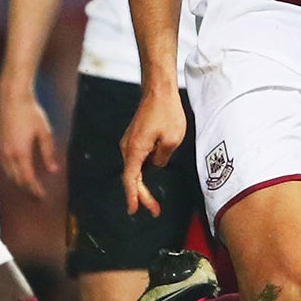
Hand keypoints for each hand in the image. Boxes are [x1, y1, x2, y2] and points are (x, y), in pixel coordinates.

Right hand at [0, 87, 58, 199]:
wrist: (12, 97)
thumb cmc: (30, 112)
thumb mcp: (45, 133)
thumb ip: (48, 153)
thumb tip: (53, 170)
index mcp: (20, 153)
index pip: (27, 179)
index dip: (34, 190)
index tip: (41, 196)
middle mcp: (7, 155)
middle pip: (16, 179)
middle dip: (26, 189)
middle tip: (36, 194)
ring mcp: (0, 150)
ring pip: (7, 173)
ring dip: (17, 181)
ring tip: (27, 186)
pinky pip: (1, 165)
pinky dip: (9, 172)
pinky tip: (15, 172)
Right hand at [119, 83, 186, 216]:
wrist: (159, 89)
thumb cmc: (166, 112)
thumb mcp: (172, 140)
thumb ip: (162, 159)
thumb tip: (156, 165)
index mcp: (135, 150)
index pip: (131, 179)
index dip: (133, 197)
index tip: (134, 211)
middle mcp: (128, 147)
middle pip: (131, 178)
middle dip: (141, 196)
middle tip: (154, 210)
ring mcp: (130, 142)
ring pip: (134, 169)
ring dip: (142, 184)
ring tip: (153, 202)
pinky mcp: (135, 138)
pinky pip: (137, 160)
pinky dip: (142, 172)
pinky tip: (151, 178)